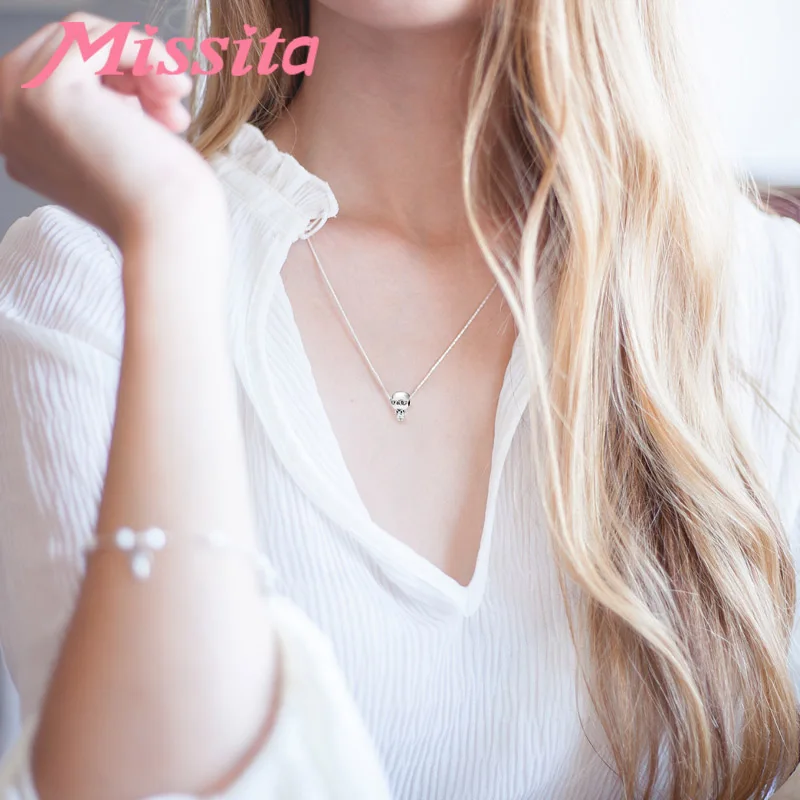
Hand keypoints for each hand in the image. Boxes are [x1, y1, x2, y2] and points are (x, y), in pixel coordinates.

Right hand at [0, 12, 223, 247]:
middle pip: (66, 47)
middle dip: (130, 67)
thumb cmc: (161, 200)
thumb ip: (101, 107)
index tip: (155, 107)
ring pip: (82, 36)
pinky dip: (143, 52)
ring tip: (175, 102)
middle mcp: (7, 121)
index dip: (115, 78)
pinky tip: (169, 86)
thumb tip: (117, 69)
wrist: (169, 228)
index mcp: (22, 140)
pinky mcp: (45, 90)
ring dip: (142, 61)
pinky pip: (95, 36)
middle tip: (172, 103)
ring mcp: (17, 102)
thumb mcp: (116, 141)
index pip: (58, 73)